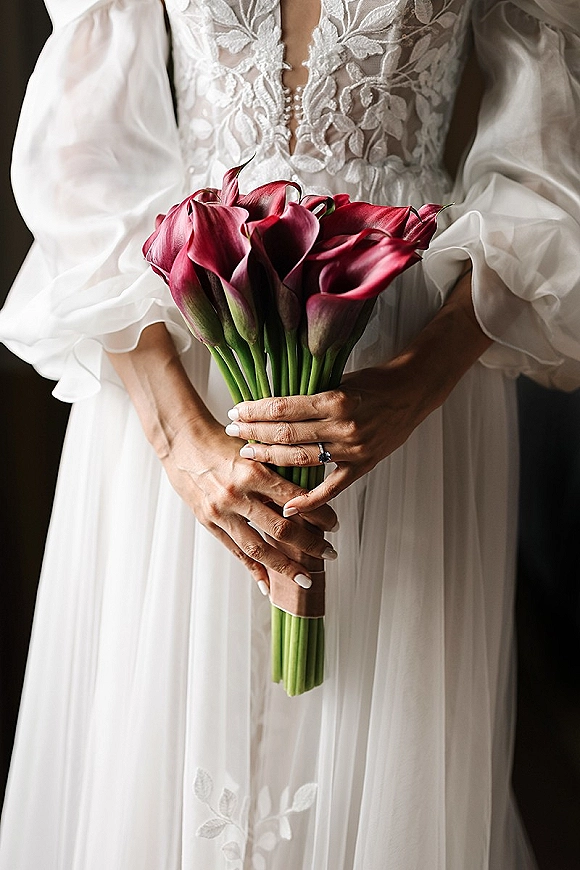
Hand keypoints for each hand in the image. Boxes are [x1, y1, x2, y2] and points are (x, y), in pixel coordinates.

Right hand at [160, 414, 338, 589]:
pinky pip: (236, 551)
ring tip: (306, 578)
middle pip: (281, 529)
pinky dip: (254, 570)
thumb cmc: (222, 441)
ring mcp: (221, 512)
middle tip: (329, 553)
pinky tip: (269, 584)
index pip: (295, 500)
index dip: (319, 515)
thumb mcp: (254, 450)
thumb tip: (308, 496)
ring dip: (286, 566)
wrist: (182, 441)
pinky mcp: (208, 523)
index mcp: (253, 471)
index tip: (333, 524)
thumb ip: (277, 473)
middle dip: (310, 545)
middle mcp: (237, 495)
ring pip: (259, 547)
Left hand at [224, 268, 491, 514]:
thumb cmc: (374, 381)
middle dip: (255, 434)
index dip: (256, 412)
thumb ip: (310, 393)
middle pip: (287, 435)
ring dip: (271, 458)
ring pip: (302, 459)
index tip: (236, 412)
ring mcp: (353, 449)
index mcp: (335, 399)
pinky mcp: (363, 465)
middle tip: (233, 432)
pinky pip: (332, 487)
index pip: (284, 408)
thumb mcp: (340, 379)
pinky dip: (310, 499)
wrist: (413, 392)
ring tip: (248, 455)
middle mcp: (343, 426)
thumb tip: (272, 402)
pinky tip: (288, 506)